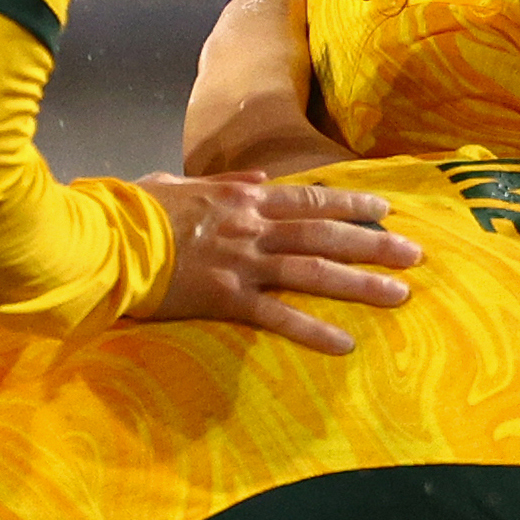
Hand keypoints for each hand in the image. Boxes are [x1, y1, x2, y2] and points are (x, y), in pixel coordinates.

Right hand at [136, 173, 417, 352]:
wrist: (104, 239)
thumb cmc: (133, 211)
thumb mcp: (180, 184)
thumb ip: (226, 182)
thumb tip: (260, 176)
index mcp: (242, 198)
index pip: (309, 199)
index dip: (350, 204)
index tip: (385, 210)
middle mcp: (251, 227)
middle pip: (325, 234)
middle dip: (374, 244)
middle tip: (415, 254)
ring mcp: (241, 263)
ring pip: (313, 272)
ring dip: (360, 284)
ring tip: (400, 295)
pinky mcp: (225, 298)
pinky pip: (278, 317)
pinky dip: (313, 330)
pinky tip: (345, 344)